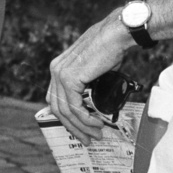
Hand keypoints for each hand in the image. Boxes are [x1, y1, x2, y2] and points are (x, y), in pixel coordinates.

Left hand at [47, 11, 131, 142]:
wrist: (117, 33)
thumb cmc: (111, 48)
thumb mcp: (95, 69)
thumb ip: (89, 84)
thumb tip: (95, 103)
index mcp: (59, 67)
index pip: (57, 99)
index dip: (68, 118)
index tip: (82, 130)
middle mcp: (55, 69)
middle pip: (58, 108)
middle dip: (73, 127)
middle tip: (88, 139)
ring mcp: (60, 73)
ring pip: (66, 111)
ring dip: (81, 127)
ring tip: (96, 134)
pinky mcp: (69, 78)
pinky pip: (74, 107)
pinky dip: (85, 119)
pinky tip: (96, 124)